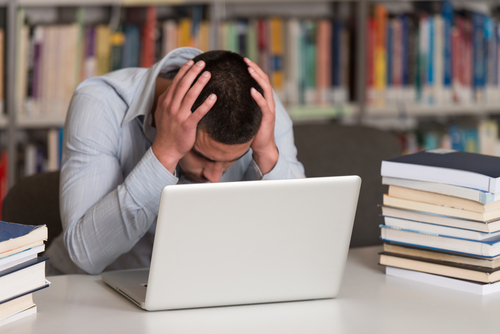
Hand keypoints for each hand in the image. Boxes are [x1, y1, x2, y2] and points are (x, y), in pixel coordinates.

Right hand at [151, 60, 216, 173]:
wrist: (166, 149)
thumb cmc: (167, 131)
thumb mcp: (162, 113)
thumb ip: (167, 100)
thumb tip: (171, 88)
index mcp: (166, 102)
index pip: (176, 82)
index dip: (184, 71)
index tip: (192, 62)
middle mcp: (172, 106)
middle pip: (183, 85)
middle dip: (193, 72)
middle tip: (203, 63)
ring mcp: (179, 115)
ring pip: (190, 96)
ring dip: (200, 83)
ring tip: (208, 74)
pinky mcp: (187, 125)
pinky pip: (198, 113)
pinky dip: (206, 104)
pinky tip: (214, 97)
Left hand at [245, 58, 278, 174]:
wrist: (262, 147)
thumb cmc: (252, 131)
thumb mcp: (245, 115)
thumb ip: (241, 105)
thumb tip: (225, 97)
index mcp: (263, 100)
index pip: (260, 80)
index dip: (254, 69)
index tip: (244, 61)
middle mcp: (268, 102)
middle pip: (264, 80)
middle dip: (256, 69)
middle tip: (246, 61)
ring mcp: (269, 109)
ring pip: (266, 89)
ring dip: (258, 78)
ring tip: (250, 70)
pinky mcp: (268, 118)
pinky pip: (264, 105)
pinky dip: (258, 97)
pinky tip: (252, 90)